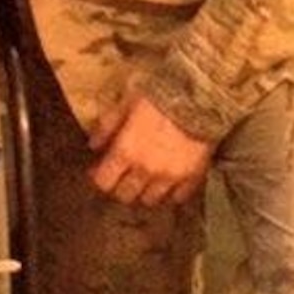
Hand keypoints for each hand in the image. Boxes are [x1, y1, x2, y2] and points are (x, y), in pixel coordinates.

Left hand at [89, 94, 212, 206]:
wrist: (199, 93)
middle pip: (125, 195)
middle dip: (120, 186)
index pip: (104, 182)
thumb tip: (94, 145)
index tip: (100, 170)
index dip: (99, 177)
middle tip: (122, 175)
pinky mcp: (193, 177)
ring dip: (144, 191)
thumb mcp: (126, 102)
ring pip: (151, 200)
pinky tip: (168, 181)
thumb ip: (107, 126)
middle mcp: (146, 169)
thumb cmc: (160, 93)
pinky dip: (171, 192)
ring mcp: (171, 176)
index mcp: (126, 151)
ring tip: (145, 179)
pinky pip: (178, 197)